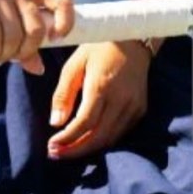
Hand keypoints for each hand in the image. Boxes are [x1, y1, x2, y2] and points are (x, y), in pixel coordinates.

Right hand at [0, 0, 74, 75]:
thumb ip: (25, 46)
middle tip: (9, 57)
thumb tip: (39, 69)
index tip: (55, 39)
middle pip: (36, 29)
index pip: (63, 1)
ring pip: (14, 37)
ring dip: (4, 55)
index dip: (65, 23)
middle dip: (24, 52)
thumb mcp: (6, 27)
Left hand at [47, 41, 150, 158]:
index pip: (84, 123)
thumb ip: (63, 94)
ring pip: (111, 139)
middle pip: (98, 137)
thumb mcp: (74, 65)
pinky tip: (88, 140)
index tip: (51, 146)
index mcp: (101, 86)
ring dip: (88, 149)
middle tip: (56, 154)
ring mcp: (134, 106)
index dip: (67, 139)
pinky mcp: (141, 109)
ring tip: (68, 150)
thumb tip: (55, 123)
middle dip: (75, 150)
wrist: (132, 39)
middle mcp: (121, 100)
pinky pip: (121, 133)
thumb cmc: (97, 48)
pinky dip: (103, 140)